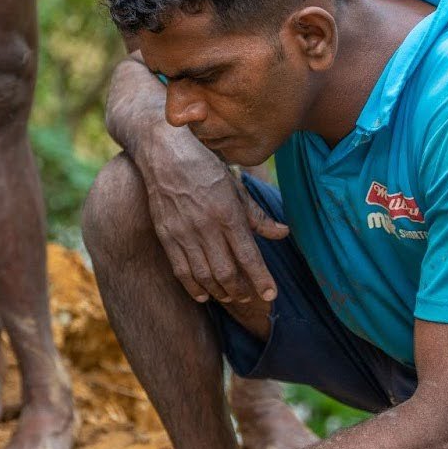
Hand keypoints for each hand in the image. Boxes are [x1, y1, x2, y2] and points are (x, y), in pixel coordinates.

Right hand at [134, 135, 287, 305]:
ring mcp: (184, 233)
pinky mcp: (166, 236)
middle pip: (226, 273)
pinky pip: (181, 271)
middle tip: (250, 297)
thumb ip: (258, 216)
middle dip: (241, 291)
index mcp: (228, 213)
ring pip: (204, 276)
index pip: (249, 256)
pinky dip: (193, 288)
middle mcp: (206, 226)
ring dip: (220, 292)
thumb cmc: (205, 166)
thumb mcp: (236, 187)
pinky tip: (204, 296)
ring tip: (231, 297)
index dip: (261, 279)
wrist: (164, 152)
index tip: (271, 295)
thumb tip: (283, 233)